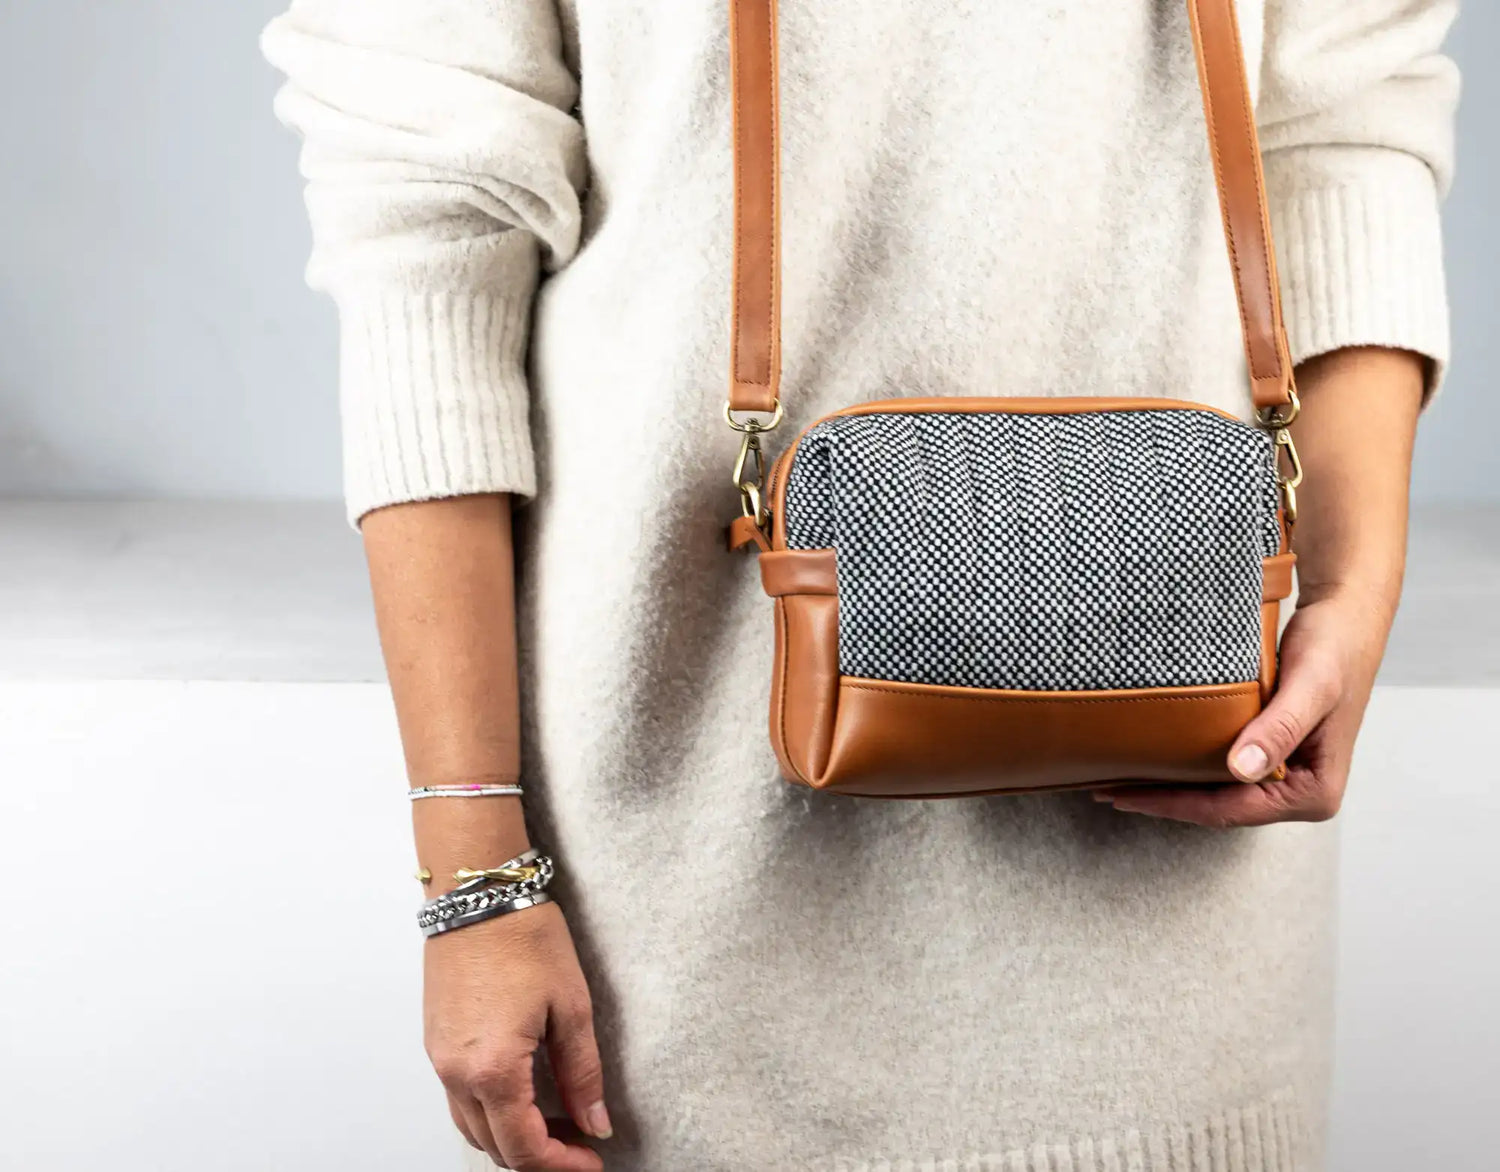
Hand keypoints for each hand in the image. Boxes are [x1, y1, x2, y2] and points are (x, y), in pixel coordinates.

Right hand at [425, 900, 609, 1171]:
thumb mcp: (572, 1006)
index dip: (562, 1165)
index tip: (590, 1161)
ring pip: (472, 1128)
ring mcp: (439, 1058)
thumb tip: (594, 1122)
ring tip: (556, 1121)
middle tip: (579, 1143)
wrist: (477, 891)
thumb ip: (583, 1073)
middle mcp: (456, 1072)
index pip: (525, 1148)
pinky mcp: (435, 1040)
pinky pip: (459, 1098)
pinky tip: (524, 1093)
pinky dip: (491, 1111)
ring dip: (512, 1137)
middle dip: (539, 1157)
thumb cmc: (523, 935)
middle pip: (494, 1148)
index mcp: (493, 1069)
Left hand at [1093, 585, 1395, 826]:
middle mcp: (1301, 793)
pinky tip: (1151, 756)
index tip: (1124, 795)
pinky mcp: (1269, 754)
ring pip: (1216, 793)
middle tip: (1104, 788)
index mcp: (1315, 793)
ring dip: (1170, 787)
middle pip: (1218, 809)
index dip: (1173, 805)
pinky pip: (1220, 770)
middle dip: (1163, 801)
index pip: (1230, 811)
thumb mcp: (1310, 686)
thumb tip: (1243, 771)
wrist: (1347, 618)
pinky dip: (1186, 765)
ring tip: (1117, 777)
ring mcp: (1285, 776)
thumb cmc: (1335, 649)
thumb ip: (1279, 729)